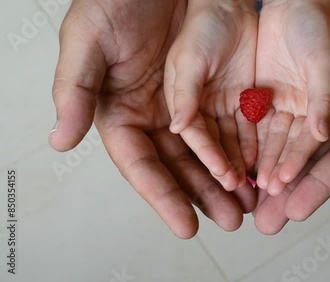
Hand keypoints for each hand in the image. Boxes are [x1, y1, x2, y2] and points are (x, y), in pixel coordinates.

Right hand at [49, 0, 255, 238]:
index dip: (163, 198)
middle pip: (178, 168)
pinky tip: (256, 170)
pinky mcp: (211, 94)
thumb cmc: (117, 0)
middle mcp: (152, 117)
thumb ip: (77, 89)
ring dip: (226, 181)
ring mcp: (183, 107)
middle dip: (203, 196)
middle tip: (230, 221)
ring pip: (206, 154)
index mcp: (120, 113)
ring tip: (247, 205)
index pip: (141, 166)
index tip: (187, 226)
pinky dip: (241, 150)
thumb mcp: (89, 39)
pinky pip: (227, 127)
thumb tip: (61, 141)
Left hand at [252, 0, 329, 233]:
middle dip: (289, 190)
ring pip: (287, 142)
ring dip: (268, 171)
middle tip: (267, 221)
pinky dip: (256, 138)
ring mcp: (312, 102)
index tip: (297, 209)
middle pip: (312, 160)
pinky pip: (270, 114)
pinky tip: (241, 160)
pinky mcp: (289, 85)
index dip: (321, 184)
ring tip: (251, 200)